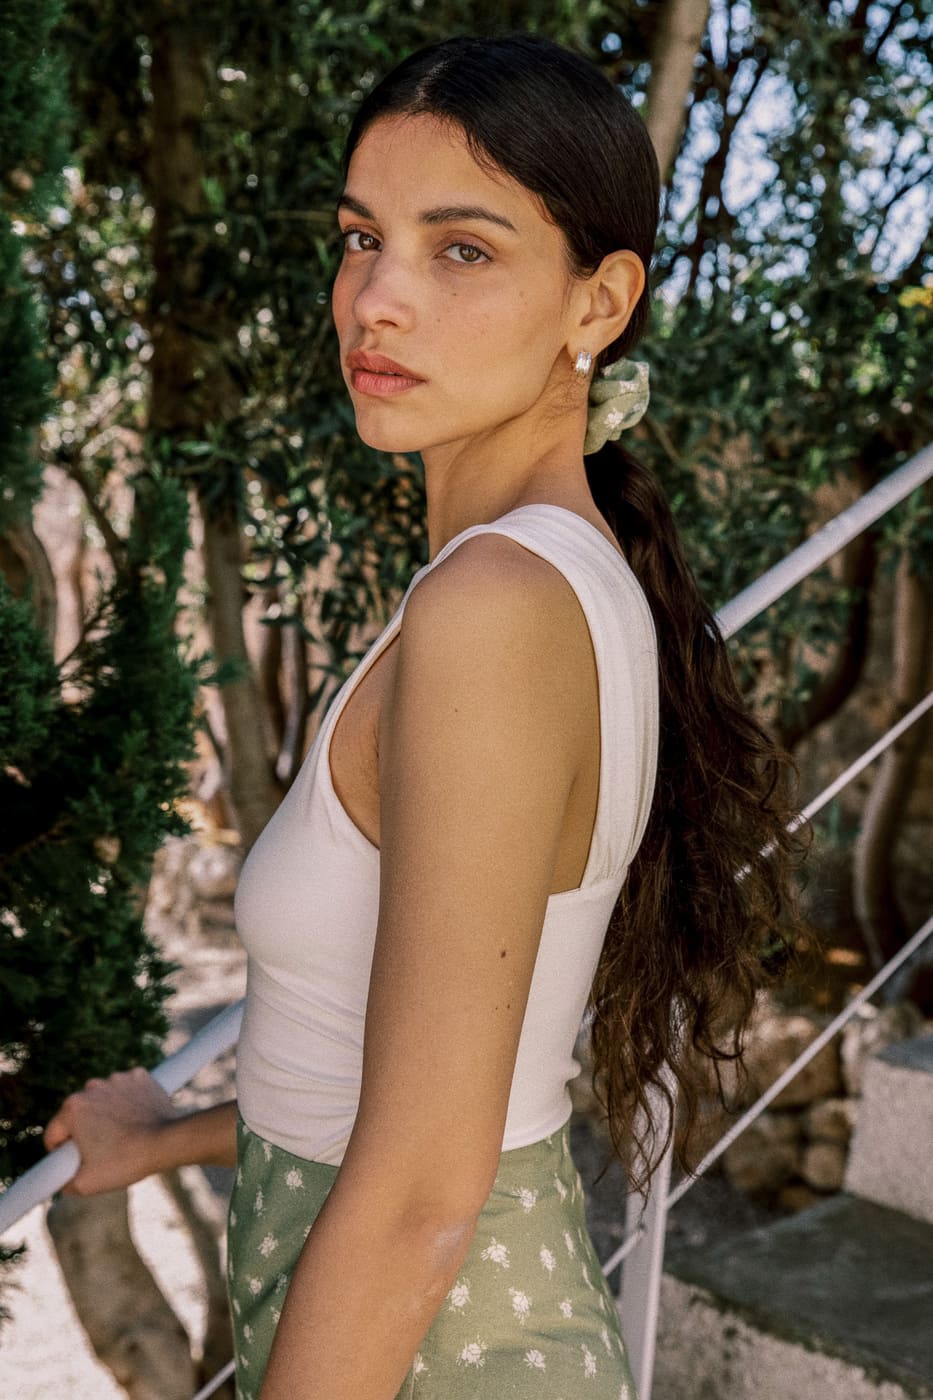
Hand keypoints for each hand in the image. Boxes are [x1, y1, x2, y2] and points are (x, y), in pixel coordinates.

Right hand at [43, 1067, 180, 1194]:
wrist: (167, 1142)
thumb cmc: (126, 1161)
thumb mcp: (86, 1184)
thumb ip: (64, 1183)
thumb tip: (62, 1180)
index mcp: (72, 1108)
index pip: (54, 1134)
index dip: (61, 1152)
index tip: (78, 1160)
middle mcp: (91, 1087)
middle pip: (78, 1115)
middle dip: (85, 1131)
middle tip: (103, 1149)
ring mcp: (117, 1078)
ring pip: (102, 1100)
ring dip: (107, 1114)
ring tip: (124, 1134)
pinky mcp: (138, 1076)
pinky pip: (125, 1090)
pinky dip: (128, 1101)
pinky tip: (137, 1117)